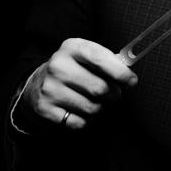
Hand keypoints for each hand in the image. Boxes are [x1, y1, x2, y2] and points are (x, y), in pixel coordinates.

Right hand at [18, 38, 138, 130]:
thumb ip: (108, 61)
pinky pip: (79, 123)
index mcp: (72, 48)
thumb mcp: (86, 56)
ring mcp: (50, 88)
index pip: (101, 59)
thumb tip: (130, 75)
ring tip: (95, 101)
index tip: (132, 81)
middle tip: (114, 93)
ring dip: (101, 108)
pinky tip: (81, 110)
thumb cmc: (72, 68)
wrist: (37, 84)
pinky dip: (87, 120)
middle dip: (114, 94)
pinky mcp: (45, 109)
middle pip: (100, 88)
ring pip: (92, 108)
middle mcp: (58, 66)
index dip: (120, 72)